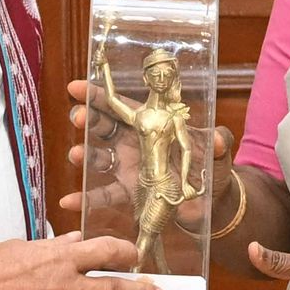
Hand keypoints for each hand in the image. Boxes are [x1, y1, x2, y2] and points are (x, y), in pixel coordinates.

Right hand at [56, 79, 227, 223]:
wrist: (212, 202)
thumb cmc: (212, 168)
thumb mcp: (217, 152)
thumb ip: (218, 143)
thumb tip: (219, 138)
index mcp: (152, 126)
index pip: (123, 106)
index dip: (100, 95)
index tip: (77, 87)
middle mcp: (134, 144)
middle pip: (104, 127)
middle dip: (87, 119)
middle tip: (77, 117)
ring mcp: (128, 168)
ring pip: (100, 157)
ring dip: (84, 155)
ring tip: (76, 155)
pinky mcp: (128, 192)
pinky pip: (103, 195)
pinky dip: (85, 199)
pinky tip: (70, 201)